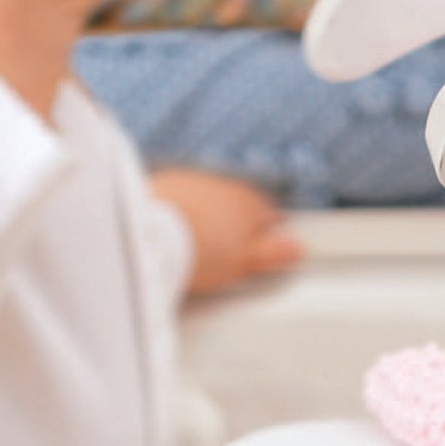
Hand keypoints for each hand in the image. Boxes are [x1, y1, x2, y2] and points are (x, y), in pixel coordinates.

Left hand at [149, 167, 304, 295]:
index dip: (272, 229)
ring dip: (213, 211)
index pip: (268, 214)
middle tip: (241, 240)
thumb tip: (296, 248)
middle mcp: (222, 187)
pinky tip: (180, 224)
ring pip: (211, 196)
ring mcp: (192, 182)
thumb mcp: (243, 262)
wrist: (148, 233)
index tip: (271, 241)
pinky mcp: (164, 184)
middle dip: (242, 218)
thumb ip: (271, 254)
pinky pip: (183, 194)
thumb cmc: (197, 250)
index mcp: (248, 205)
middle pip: (240, 202)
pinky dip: (186, 207)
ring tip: (208, 236)